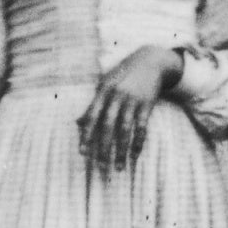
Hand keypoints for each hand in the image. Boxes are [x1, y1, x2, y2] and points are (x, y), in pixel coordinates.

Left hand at [80, 45, 181, 173]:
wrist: (150, 61)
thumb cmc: (123, 74)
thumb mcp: (105, 83)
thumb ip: (93, 103)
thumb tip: (77, 122)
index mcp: (103, 91)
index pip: (92, 116)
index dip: (86, 135)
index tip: (83, 152)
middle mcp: (117, 96)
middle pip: (108, 126)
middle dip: (104, 148)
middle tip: (101, 166)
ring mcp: (133, 100)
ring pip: (125, 130)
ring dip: (121, 151)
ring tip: (118, 167)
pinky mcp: (147, 104)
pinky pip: (141, 128)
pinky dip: (138, 143)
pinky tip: (135, 155)